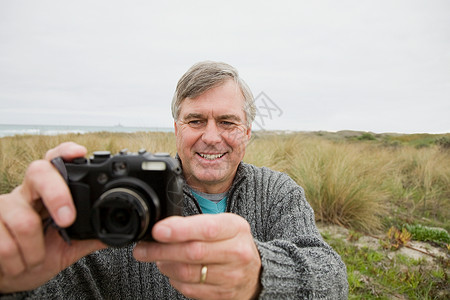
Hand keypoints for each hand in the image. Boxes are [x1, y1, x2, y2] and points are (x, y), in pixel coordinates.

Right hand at [0, 142, 105, 292]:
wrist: (10, 276)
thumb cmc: (39, 255)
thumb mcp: (69, 247)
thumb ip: (90, 237)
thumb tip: (119, 233)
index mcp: (48, 192)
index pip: (55, 161)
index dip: (65, 152)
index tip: (80, 152)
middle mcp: (25, 192)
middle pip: (38, 173)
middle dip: (57, 195)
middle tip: (66, 220)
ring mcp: (4, 207)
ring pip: (24, 221)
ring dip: (35, 251)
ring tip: (35, 258)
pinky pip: (5, 245)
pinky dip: (19, 262)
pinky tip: (20, 263)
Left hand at [133, 213, 261, 299]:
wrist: (255, 272)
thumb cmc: (233, 243)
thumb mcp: (222, 225)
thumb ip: (195, 224)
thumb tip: (163, 227)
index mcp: (236, 228)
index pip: (206, 228)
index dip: (179, 230)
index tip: (158, 230)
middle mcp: (237, 252)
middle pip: (193, 253)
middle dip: (161, 250)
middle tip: (143, 249)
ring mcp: (231, 276)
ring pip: (188, 273)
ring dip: (165, 265)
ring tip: (158, 258)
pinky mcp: (223, 295)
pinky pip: (190, 289)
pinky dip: (175, 279)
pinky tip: (172, 270)